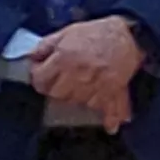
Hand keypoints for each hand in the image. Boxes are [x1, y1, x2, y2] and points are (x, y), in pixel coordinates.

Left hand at [30, 15, 142, 132]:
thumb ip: (45, 46)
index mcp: (64, 59)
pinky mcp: (113, 91)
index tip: (40, 74)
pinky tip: (110, 127)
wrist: (128, 34)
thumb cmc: (95, 32)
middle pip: (56, 94)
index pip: (40, 80)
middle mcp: (78, 74)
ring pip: (77, 102)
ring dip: (75, 98)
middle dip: (54, 89)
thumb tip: (31, 57)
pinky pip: (110, 109)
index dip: (37, 77)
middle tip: (58, 81)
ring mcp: (96, 85)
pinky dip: (110, 119)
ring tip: (79, 88)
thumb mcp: (66, 32)